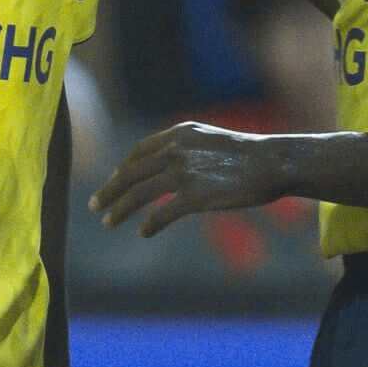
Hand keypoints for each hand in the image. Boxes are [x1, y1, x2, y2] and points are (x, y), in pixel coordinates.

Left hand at [90, 121, 287, 235]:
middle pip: (130, 173)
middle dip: (109, 191)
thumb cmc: (246, 154)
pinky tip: (143, 232)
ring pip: (139, 193)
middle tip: (95, 206)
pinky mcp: (195, 196)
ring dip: (119, 209)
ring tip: (109, 222)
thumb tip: (165, 166)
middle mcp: (175, 150)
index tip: (113, 183)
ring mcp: (183, 172)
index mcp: (178, 134)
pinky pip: (162, 214)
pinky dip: (149, 224)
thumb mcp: (208, 139)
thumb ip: (184, 148)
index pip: (137, 152)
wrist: (272, 162)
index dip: (121, 169)